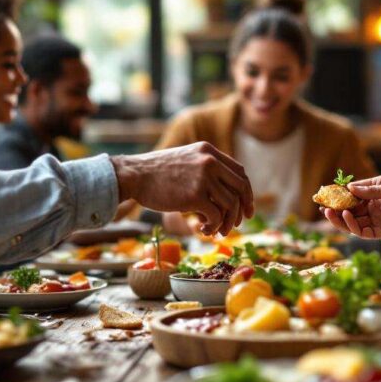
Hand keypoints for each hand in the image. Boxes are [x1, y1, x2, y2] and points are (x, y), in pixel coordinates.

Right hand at [111, 142, 253, 235]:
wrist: (134, 175)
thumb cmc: (156, 173)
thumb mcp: (186, 159)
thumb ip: (206, 168)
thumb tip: (225, 192)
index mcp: (209, 151)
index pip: (240, 172)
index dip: (247, 192)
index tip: (246, 208)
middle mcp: (210, 161)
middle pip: (241, 188)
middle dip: (243, 209)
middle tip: (238, 224)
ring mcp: (203, 177)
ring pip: (231, 204)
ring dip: (226, 222)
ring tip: (216, 231)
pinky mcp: (194, 195)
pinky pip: (216, 215)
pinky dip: (214, 226)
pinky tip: (204, 230)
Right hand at [321, 176, 380, 238]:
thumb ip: (371, 190)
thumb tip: (349, 188)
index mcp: (371, 195)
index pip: (350, 197)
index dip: (338, 198)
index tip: (325, 196)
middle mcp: (370, 209)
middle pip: (348, 212)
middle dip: (335, 211)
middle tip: (324, 208)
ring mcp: (375, 221)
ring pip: (353, 224)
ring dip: (341, 220)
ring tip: (333, 213)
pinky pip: (363, 232)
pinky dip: (353, 226)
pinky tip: (348, 218)